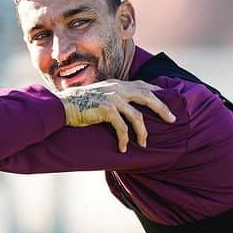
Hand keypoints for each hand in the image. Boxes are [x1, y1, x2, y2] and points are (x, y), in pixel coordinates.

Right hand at [58, 79, 176, 152]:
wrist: (60, 106)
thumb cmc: (76, 104)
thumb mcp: (97, 95)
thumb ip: (111, 97)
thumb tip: (120, 109)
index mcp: (116, 84)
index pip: (141, 85)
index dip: (156, 91)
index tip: (166, 98)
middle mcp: (117, 88)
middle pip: (147, 96)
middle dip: (162, 108)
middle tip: (172, 120)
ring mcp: (113, 98)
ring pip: (137, 116)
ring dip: (142, 132)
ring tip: (143, 144)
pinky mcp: (107, 110)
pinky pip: (122, 128)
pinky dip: (124, 140)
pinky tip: (123, 149)